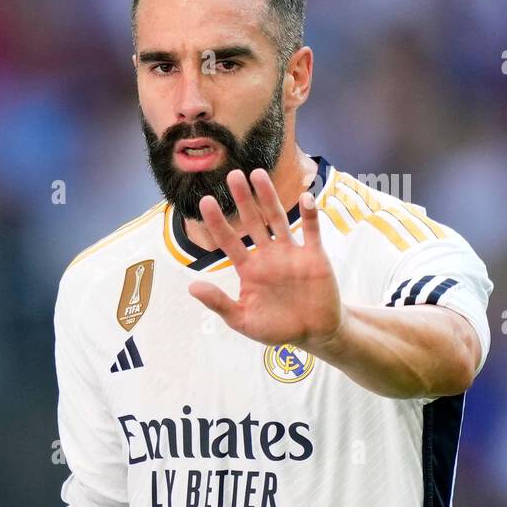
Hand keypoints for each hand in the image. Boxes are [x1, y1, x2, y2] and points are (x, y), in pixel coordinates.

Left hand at [188, 168, 342, 349]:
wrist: (314, 333)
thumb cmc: (276, 327)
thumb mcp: (242, 320)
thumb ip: (219, 303)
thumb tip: (191, 287)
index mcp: (248, 269)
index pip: (228, 241)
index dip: (217, 222)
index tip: (205, 202)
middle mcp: (268, 255)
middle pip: (252, 222)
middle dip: (243, 199)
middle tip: (232, 175)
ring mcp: (291, 253)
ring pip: (277, 219)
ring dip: (268, 197)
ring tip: (258, 174)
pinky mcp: (315, 256)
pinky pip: (311, 231)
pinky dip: (309, 215)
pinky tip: (305, 198)